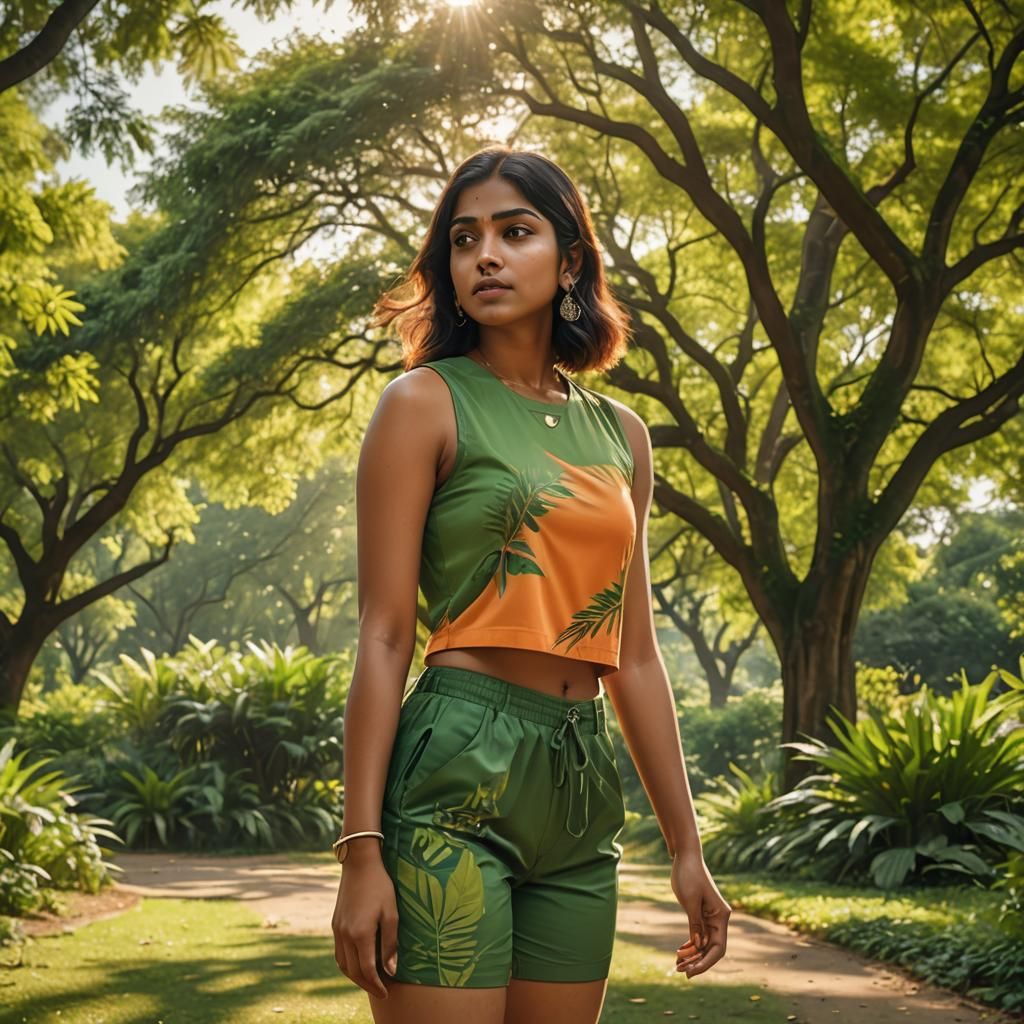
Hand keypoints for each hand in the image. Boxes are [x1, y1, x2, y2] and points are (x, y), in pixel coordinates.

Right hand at [331, 849, 398, 999]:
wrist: (359, 863)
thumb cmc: (380, 886)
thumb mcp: (392, 913)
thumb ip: (390, 943)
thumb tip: (391, 970)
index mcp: (360, 934)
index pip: (367, 970)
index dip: (377, 984)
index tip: (387, 992)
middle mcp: (345, 935)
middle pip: (353, 971)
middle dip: (367, 985)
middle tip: (381, 991)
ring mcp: (337, 929)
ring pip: (343, 964)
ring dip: (356, 977)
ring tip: (370, 981)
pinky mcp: (335, 924)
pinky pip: (339, 952)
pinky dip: (348, 964)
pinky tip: (358, 963)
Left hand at [670, 847, 730, 977]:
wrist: (685, 857)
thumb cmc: (688, 875)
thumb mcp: (690, 901)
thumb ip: (695, 924)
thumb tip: (697, 947)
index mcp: (721, 916)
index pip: (718, 948)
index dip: (706, 963)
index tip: (691, 972)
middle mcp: (719, 919)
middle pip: (711, 949)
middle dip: (697, 961)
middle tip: (679, 970)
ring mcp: (710, 917)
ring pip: (704, 944)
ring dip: (692, 955)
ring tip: (676, 964)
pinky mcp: (701, 914)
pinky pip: (698, 936)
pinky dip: (690, 945)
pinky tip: (679, 952)